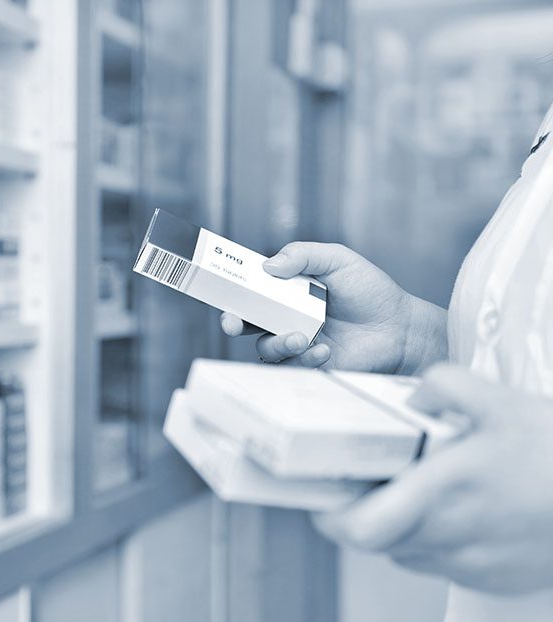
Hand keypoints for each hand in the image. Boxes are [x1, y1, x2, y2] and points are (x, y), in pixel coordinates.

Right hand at [219, 242, 445, 373]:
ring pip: (265, 347)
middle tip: (233, 324)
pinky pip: (291, 366)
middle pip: (246, 320)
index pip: (251, 288)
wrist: (401, 329)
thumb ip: (303, 255)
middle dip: (233, 322)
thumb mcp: (339, 260)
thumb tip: (268, 265)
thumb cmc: (372, 292)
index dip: (232, 289)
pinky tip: (326, 349)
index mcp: (288, 289)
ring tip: (301, 338)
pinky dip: (305, 358)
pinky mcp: (309, 365)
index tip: (221, 288)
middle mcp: (286, 316)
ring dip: (277, 343)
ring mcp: (296, 341)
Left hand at [313, 365, 552, 593]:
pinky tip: (454, 512)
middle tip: (365, 488)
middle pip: (376, 541)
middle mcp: (452, 535)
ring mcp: (472, 564)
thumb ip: (445, 386)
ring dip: (398, 528)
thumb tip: (410, 396)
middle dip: (362, 514)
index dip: (331, 518)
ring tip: (415, 493)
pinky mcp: (492, 579)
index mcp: (445, 490)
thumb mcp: (501, 400)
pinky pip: (441, 565)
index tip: (326, 496)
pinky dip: (433, 541)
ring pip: (406, 553)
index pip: (362, 528)